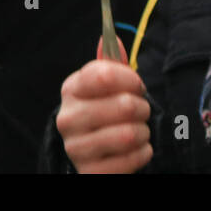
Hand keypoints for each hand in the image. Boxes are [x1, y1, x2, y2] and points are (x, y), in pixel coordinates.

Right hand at [55, 33, 152, 173]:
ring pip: (128, 134)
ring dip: (143, 132)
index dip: (131, 79)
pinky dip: (143, 153)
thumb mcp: (108, 85)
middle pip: (123, 105)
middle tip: (141, 111)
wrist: (92, 151)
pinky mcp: (89, 172)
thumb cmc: (105, 109)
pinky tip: (137, 149)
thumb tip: (109, 38)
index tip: (137, 85)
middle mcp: (67, 118)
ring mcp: (75, 148)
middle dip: (142, 107)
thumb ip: (112, 63)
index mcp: (72, 89)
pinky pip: (130, 160)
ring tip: (139, 130)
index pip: (105, 74)